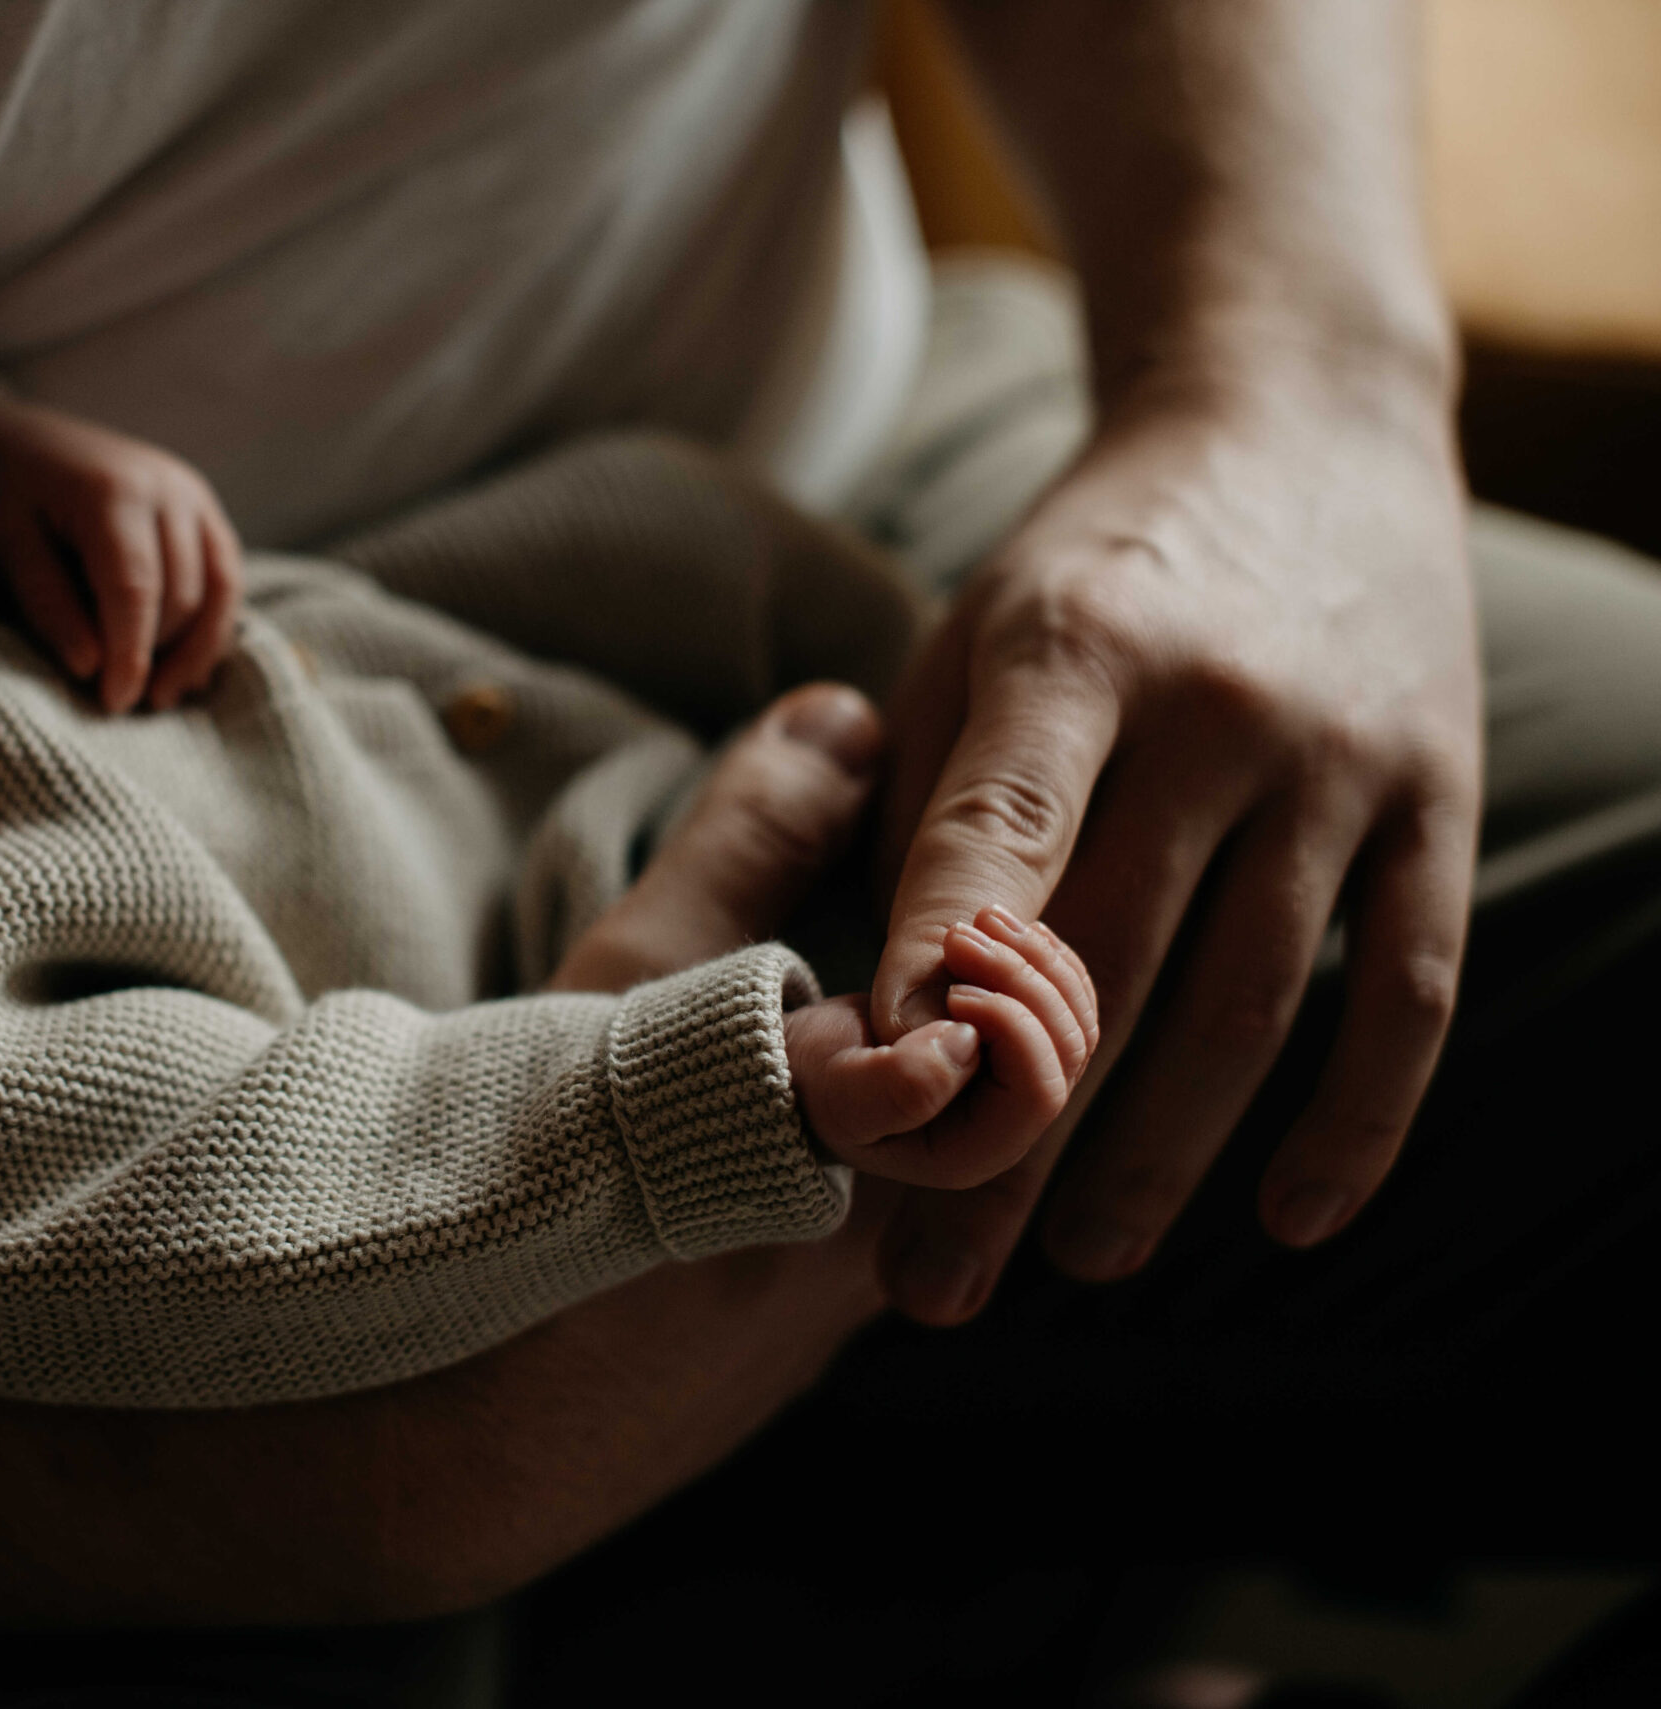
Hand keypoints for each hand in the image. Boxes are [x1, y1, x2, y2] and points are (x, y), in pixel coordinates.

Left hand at [0, 393, 242, 713]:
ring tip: (160, 696)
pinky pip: (226, 578)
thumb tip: (90, 667)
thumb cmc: (10, 493)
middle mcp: (167, 487)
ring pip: (218, 591)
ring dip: (194, 651)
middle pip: (181, 594)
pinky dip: (211, 626)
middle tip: (120, 699)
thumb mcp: (7, 542)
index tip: (115, 703)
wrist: (25, 438)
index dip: (130, 653)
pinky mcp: (206, 510)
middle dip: (156, 655)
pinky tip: (186, 666)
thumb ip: (47, 602)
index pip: (135, 588)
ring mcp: (194, 496)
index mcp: (112, 492)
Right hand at [789, 906, 1097, 1187]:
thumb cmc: (813, 1081)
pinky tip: (1001, 929)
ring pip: (1072, 1018)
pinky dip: (1043, 957)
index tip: (955, 990)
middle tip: (960, 934)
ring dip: (1036, 960)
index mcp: (974, 1151)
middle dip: (1024, 982)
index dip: (1013, 1029)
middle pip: (1065, 1049)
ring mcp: (1016, 1082)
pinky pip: (1063, 998)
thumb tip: (966, 1043)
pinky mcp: (1014, 1045)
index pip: (1038, 1091)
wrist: (803, 1059)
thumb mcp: (842, 1089)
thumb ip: (900, 1086)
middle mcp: (1008, 1123)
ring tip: (980, 918)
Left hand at [872, 376, 1478, 1323]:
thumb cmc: (1085, 570)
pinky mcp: (1441, 791)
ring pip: (1249, 1002)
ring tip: (1083, 1263)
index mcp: (1065, 650)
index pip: (993, 838)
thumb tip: (864, 1012)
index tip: (870, 1117)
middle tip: (938, 1283)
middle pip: (1106, 966)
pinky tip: (1292, 1219)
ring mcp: (1342, 753)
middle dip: (1015, 1142)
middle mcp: (1211, 703)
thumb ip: (918, 811)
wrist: (1295, 422)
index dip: (931, 982)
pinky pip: (1406, 988)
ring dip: (1162, 1158)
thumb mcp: (966, 645)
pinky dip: (1356, 1120)